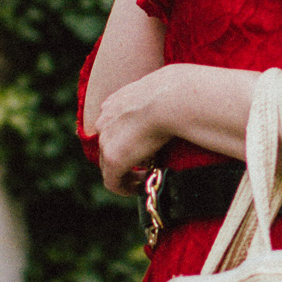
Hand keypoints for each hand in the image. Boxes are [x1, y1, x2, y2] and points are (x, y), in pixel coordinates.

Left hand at [95, 67, 187, 195]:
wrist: (170, 99)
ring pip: (108, 165)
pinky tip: (140, 187)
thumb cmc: (174, 94)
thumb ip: (158, 102)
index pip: (112, 126)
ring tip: (144, 179)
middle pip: (107, 147)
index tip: (142, 150)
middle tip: (144, 167)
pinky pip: (113, 182)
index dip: (125, 141)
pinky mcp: (114, 159)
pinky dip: (125, 187)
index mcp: (114, 103)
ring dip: (125, 174)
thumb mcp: (160, 93)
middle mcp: (104, 121)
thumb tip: (176, 108)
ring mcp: (106, 141)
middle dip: (124, 159)